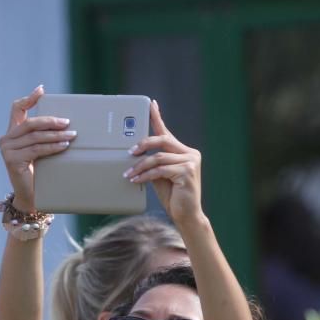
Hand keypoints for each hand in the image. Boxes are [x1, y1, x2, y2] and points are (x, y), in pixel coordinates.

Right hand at [0, 85, 75, 212]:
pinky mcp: (12, 160)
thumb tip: (64, 123)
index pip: (17, 109)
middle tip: (67, 122)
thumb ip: (42, 137)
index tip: (42, 90)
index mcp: (12, 134)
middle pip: (30, 122)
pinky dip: (52, 147)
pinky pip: (36, 149)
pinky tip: (64, 146)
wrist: (31, 197)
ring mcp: (7, 150)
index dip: (29, 98)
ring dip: (55, 135)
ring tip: (72, 135)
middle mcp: (6, 139)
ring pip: (35, 136)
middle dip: (50, 121)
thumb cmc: (39, 174)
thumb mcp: (39, 151)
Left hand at [125, 100, 203, 226]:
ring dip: (140, 166)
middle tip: (129, 152)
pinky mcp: (187, 172)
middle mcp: (190, 153)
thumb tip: (137, 154)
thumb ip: (154, 163)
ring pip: (158, 157)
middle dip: (143, 144)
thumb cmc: (173, 197)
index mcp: (185, 152)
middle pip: (162, 140)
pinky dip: (145, 175)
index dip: (158, 117)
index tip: (151, 104)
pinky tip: (136, 180)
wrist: (187, 216)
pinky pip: (160, 170)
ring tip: (128, 174)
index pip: (167, 133)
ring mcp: (190, 162)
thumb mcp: (160, 176)